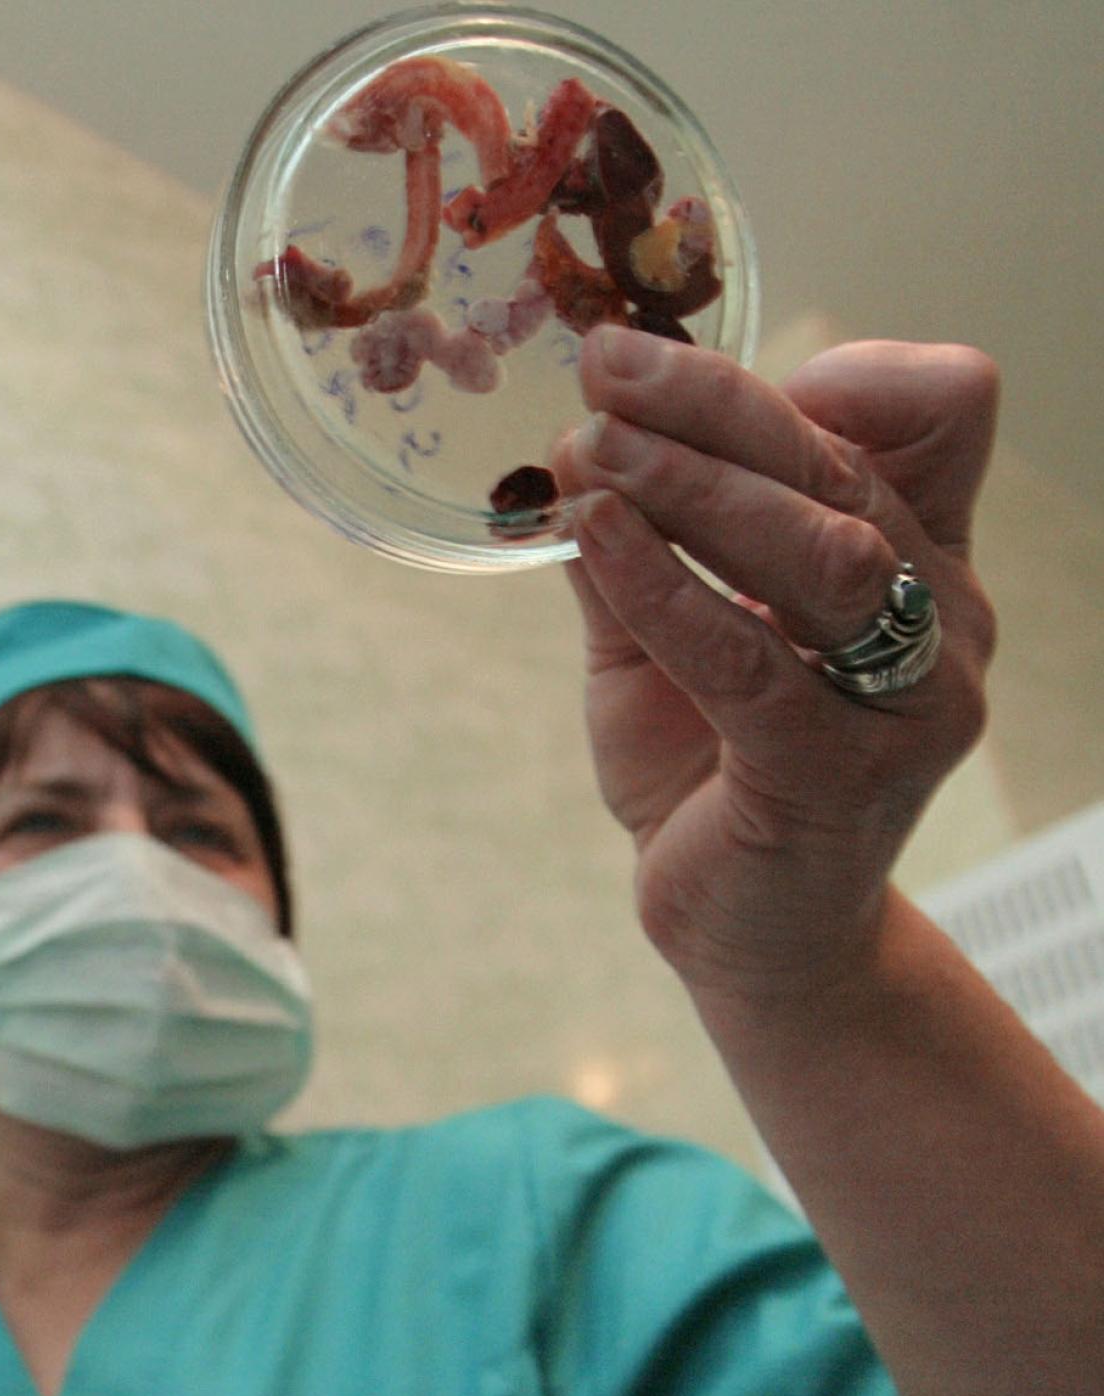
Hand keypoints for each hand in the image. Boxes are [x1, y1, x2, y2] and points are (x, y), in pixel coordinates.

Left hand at [549, 325, 999, 1004]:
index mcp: (916, 555)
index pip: (934, 415)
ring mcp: (909, 696)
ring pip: (821, 548)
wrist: (750, 930)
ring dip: (694, 484)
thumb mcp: (655, 635)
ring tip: (588, 442)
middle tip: (604, 360)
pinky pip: (751, 658)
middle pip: (845, 466)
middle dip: (715, 400)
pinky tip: (596, 534)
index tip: (690, 355)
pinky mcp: (842, 771)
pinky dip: (664, 587)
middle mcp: (939, 613)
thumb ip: (629, 542)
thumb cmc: (711, 765)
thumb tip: (566, 438)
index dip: (835, 368)